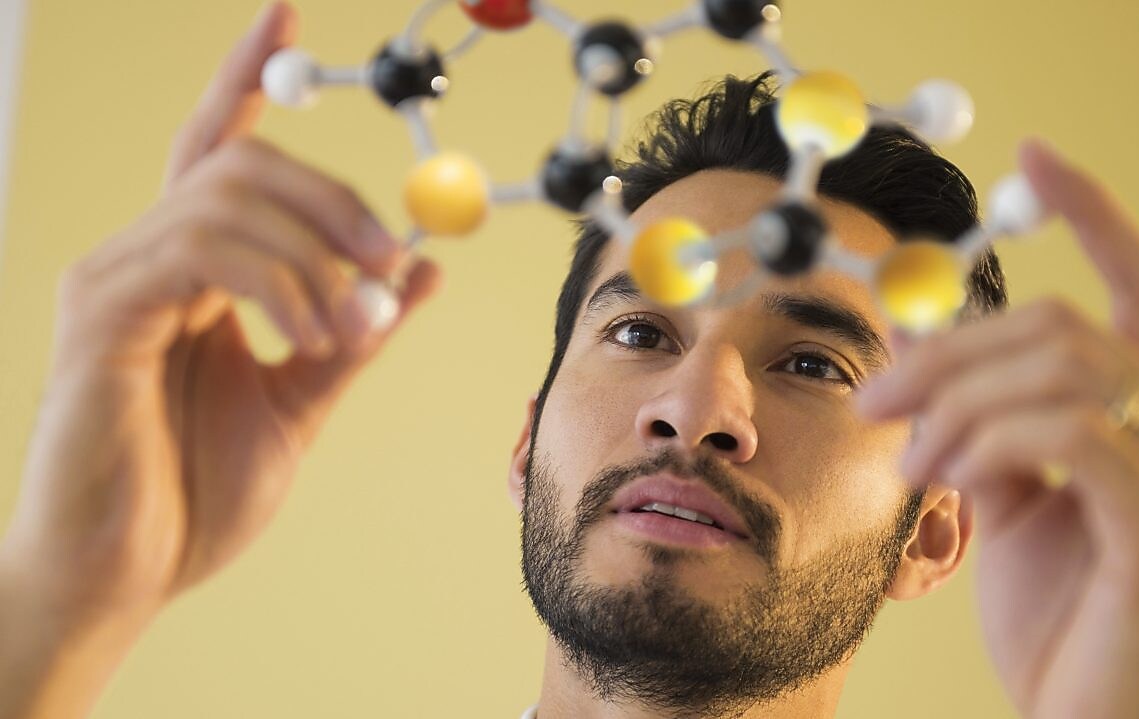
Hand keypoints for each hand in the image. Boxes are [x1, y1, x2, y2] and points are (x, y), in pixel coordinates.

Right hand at [1, 1, 439, 629]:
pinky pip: (202, 251)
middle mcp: (145, 256)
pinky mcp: (101, 312)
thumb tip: (422, 269)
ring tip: (351, 328)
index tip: (286, 13)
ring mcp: (115, 278)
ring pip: (226, 197)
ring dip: (316, 253)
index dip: (248, 76)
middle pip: (238, 160)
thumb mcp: (304, 399)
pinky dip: (278, 282)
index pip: (218, 148)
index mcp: (193, 272)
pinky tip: (309, 334)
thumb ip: (355, 332)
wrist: (124, 576)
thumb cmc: (195, 495)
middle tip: (392, 257)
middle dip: (332, 196)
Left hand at [856, 140, 1138, 717]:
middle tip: (875, 399)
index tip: (1035, 155)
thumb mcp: (1010, 511)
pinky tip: (945, 480)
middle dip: (950, 349)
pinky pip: (1070, 432)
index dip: (1094, 209)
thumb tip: (930, 371)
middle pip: (1064, 324)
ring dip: (956, 403)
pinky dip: (985, 441)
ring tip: (911, 462)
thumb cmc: (1062, 627)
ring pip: (1061, 368)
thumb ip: (987, 434)